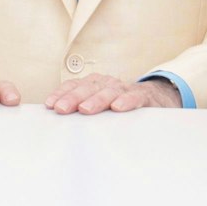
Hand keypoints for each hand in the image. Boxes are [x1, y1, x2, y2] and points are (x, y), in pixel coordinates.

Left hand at [44, 74, 182, 113]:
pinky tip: (117, 107)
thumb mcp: (100, 106)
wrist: (156, 99)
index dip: (62, 94)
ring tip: (85, 109)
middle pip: (87, 88)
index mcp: (94, 84)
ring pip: (108, 91)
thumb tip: (58, 122)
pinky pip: (134, 96)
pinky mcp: (143, 96)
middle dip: (73, 98)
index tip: (50, 105)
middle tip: (61, 109)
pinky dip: (125, 100)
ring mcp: (124, 88)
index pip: (74, 86)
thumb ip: (83, 111)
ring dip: (96, 99)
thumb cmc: (120, 105)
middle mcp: (107, 83)